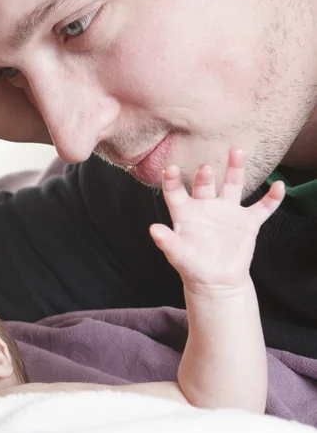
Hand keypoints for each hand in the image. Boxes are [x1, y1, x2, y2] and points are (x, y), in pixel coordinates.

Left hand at [150, 148, 284, 292]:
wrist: (216, 281)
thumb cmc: (192, 266)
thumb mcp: (178, 255)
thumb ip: (167, 242)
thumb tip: (153, 230)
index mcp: (186, 212)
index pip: (175, 192)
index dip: (172, 181)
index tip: (169, 168)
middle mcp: (206, 206)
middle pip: (205, 184)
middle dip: (205, 177)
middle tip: (205, 169)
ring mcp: (228, 212)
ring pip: (233, 185)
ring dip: (235, 169)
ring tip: (237, 151)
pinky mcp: (247, 222)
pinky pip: (262, 208)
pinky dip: (271, 198)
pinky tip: (278, 187)